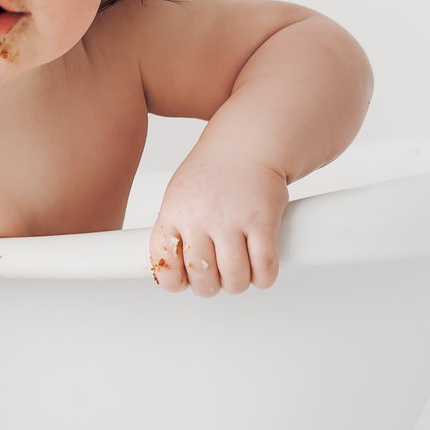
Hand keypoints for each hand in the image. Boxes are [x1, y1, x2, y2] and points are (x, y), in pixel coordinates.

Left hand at [149, 151, 288, 294]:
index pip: (164, 263)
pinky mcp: (263, 220)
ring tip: (241, 273)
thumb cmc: (213, 173)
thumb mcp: (179, 196)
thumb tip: (175, 271)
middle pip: (202, 278)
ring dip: (239, 284)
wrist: (248, 142)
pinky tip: (262, 270)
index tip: (185, 280)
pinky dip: (264, 277)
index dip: (175, 281)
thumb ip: (176, 231)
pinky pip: (264, 266)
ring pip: (235, 278)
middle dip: (211, 287)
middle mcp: (201, 217)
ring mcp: (233, 219)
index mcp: (175, 213)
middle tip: (218, 278)